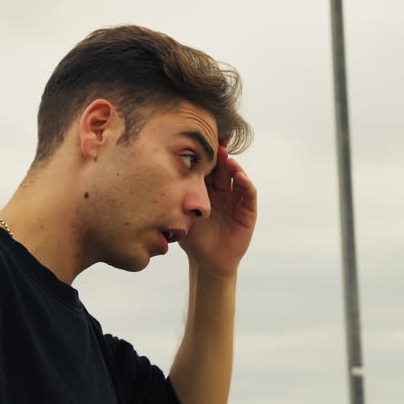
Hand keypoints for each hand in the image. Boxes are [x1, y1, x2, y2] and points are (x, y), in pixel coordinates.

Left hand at [180, 142, 256, 276]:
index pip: (207, 168)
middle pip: (223, 168)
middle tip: (217, 143)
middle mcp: (222, 191)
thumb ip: (176, 200)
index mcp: (206, 190)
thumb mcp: (182, 215)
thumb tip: (155, 179)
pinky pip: (249, 194)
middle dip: (221, 155)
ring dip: (234, 166)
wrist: (208, 262)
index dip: (205, 156)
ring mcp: (236, 199)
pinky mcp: (247, 211)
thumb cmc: (192, 239)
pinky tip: (239, 176)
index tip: (200, 141)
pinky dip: (245, 183)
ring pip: (237, 177)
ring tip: (227, 158)